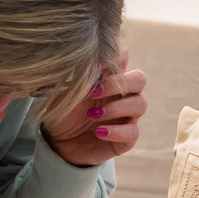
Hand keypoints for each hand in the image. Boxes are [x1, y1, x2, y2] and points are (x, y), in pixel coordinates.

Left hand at [42, 53, 147, 167]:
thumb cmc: (64, 112)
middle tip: (94, 92)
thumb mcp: (68, 91)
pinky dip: (117, 131)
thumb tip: (98, 54)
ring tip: (92, 114)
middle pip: (140, 79)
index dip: (115, 61)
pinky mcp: (126, 139)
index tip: (94, 68)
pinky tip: (98, 132)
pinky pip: (133, 132)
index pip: (125, 60)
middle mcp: (122, 96)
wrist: (58, 143)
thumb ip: (84, 74)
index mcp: (110, 80)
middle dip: (119, 84)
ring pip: (140, 104)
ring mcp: (126, 117)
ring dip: (116, 108)